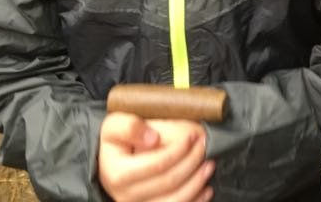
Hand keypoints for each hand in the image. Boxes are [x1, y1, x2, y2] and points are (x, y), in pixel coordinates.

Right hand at [98, 112, 214, 201]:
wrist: (112, 161)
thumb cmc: (118, 141)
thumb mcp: (115, 126)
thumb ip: (129, 126)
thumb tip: (152, 138)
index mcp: (117, 174)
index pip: (156, 164)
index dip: (178, 150)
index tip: (192, 136)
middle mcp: (126, 195)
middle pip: (169, 182)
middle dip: (192, 162)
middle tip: (203, 146)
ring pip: (175, 200)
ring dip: (197, 182)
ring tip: (208, 165)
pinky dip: (196, 200)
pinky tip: (205, 187)